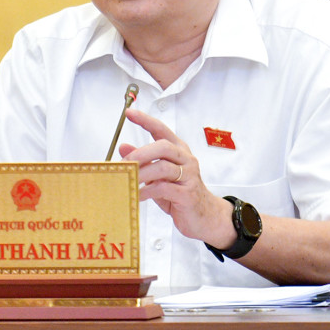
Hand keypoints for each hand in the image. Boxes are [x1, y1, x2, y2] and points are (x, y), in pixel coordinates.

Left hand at [118, 108, 234, 246]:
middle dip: (141, 153)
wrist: (205, 217)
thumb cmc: (180, 194)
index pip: (161, 129)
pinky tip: (138, 195)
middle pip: (163, 146)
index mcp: (179, 151)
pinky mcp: (188, 194)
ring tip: (128, 180)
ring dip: (142, 174)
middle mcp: (186, 159)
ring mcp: (189, 176)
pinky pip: (164, 188)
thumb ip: (143, 162)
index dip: (145, 120)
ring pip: (163, 167)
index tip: (129, 113)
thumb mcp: (158, 176)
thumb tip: (123, 147)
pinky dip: (147, 191)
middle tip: (125, 162)